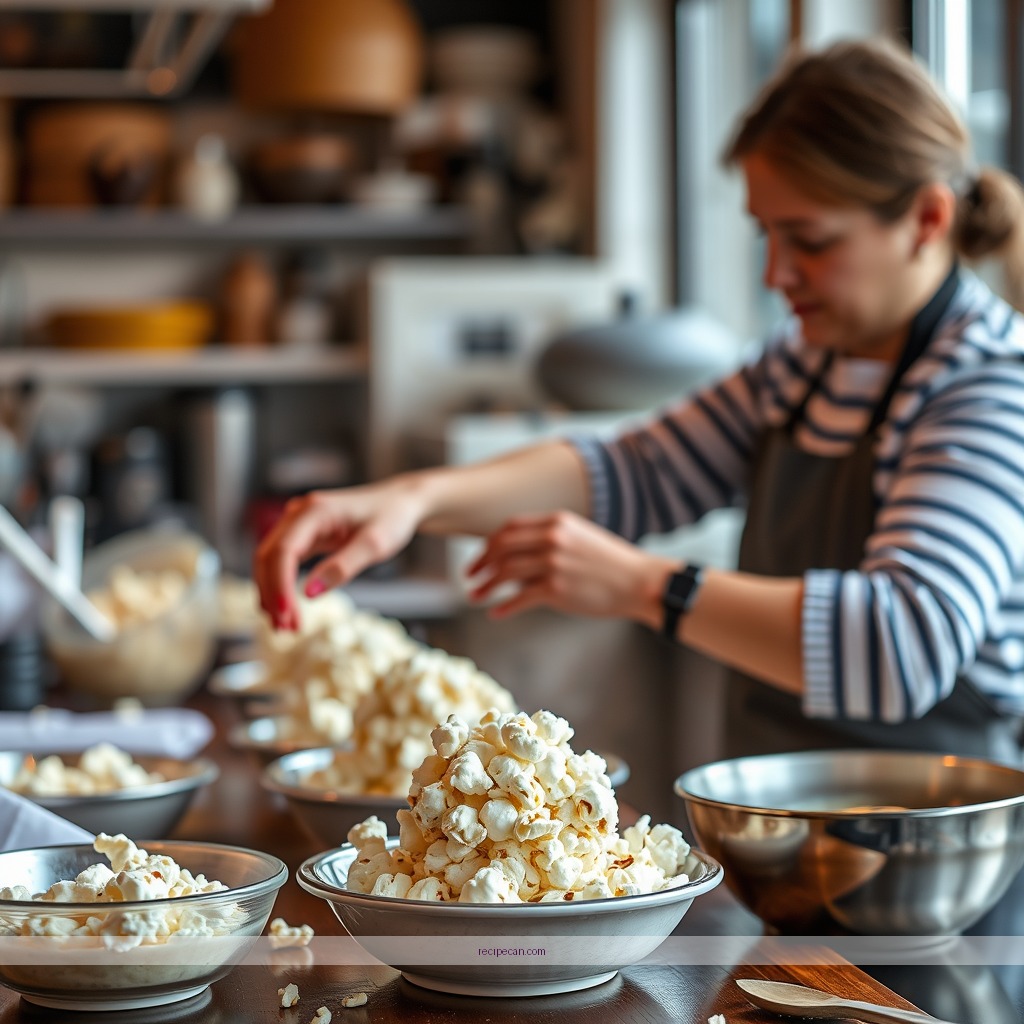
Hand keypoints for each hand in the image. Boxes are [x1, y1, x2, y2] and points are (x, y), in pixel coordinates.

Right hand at [254, 479, 426, 629]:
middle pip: (269, 556)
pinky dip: (280, 585)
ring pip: (270, 560)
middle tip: (285, 629)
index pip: (283, 550)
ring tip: (285, 626)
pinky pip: (282, 561)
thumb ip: (343, 567)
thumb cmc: (391, 518)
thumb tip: (309, 593)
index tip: (285, 615)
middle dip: (272, 594)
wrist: (400, 502)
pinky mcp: (303, 534)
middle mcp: (299, 513)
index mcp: (315, 511)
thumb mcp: (375, 545)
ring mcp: (298, 523)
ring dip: (272, 593)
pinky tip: (286, 608)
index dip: (279, 585)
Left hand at [467, 510, 674, 624]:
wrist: (639, 581)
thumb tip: (516, 560)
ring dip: (486, 586)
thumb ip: (548, 542)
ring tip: (476, 596)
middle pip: (501, 546)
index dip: (489, 543)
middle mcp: (552, 538)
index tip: (480, 557)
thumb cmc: (611, 564)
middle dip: (480, 563)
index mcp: (556, 522)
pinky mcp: (557, 589)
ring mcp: (553, 563)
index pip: (509, 527)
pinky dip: (504, 606)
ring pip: (505, 572)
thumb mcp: (579, 538)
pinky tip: (495, 612)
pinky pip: (519, 597)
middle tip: (470, 577)